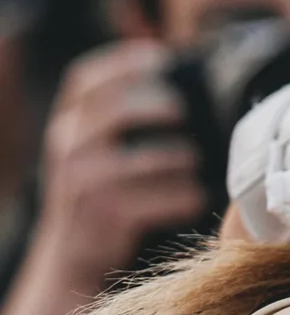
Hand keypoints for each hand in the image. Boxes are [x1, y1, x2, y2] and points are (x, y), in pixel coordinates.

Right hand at [25, 40, 205, 293]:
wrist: (72, 258)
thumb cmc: (100, 194)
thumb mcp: (94, 150)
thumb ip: (118, 117)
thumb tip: (178, 76)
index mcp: (67, 126)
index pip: (85, 80)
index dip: (123, 61)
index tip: (162, 56)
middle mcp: (68, 148)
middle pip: (116, 109)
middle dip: (159, 105)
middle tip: (185, 112)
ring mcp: (84, 184)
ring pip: (147, 159)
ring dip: (182, 158)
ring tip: (195, 163)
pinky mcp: (106, 216)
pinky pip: (161, 199)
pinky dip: (186, 197)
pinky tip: (197, 198)